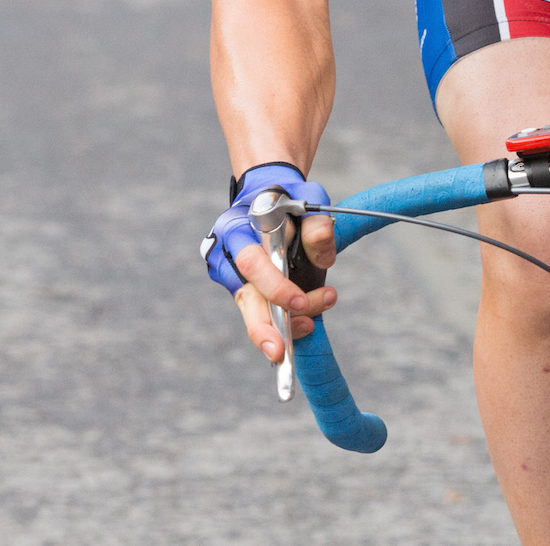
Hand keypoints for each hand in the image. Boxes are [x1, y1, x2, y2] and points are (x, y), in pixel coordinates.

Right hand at [203, 163, 337, 364]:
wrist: (270, 198)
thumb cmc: (288, 198)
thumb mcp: (308, 198)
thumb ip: (316, 220)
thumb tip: (321, 240)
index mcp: (237, 229)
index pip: (251, 263)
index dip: (273, 285)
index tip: (299, 300)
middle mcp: (228, 256)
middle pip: (244, 298)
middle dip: (262, 328)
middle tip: (280, 351)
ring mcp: (234, 276)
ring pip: (252, 311)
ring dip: (281, 327)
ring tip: (310, 325)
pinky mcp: (245, 291)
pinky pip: (260, 313)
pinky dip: (280, 324)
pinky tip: (302, 326)